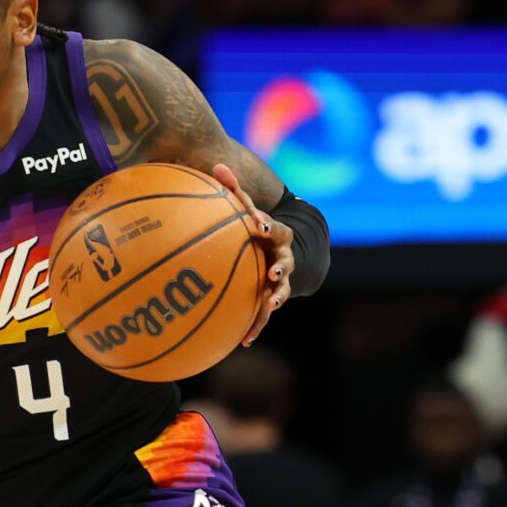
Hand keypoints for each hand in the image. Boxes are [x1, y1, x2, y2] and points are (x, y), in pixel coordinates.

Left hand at [210, 163, 292, 345]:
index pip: (272, 226)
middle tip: (272, 274)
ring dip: (275, 298)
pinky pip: (265, 314)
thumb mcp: (249, 208)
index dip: (265, 225)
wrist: (290, 252)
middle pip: (285, 260)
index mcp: (275, 233)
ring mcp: (281, 279)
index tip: (256, 224)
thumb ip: (233, 189)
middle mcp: (283, 256)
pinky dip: (256, 327)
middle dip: (280, 267)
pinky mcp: (273, 298)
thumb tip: (216, 164)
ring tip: (270, 307)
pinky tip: (244, 342)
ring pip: (281, 291)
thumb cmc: (259, 228)